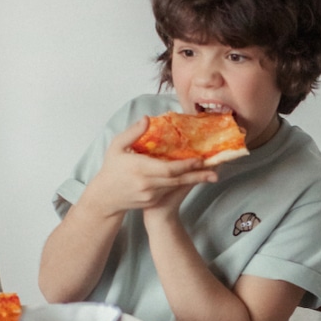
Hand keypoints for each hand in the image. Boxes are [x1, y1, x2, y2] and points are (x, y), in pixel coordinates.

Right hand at [87, 117, 216, 217]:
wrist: (105, 197)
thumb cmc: (111, 169)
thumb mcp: (117, 146)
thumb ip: (133, 132)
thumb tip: (147, 118)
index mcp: (140, 169)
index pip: (168, 168)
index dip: (186, 165)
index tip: (200, 159)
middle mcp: (147, 184)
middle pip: (177, 180)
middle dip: (197, 175)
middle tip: (215, 170)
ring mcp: (150, 195)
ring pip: (175, 187)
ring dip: (193, 181)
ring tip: (211, 176)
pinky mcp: (151, 201)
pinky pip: (169, 192)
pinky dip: (181, 185)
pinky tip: (192, 179)